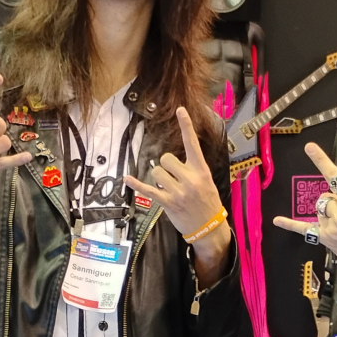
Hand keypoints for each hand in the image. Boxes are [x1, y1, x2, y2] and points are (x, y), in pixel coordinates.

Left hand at [124, 105, 225, 243]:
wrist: (209, 227)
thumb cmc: (207, 202)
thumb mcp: (206, 182)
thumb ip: (192, 169)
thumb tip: (171, 160)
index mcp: (201, 170)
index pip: (192, 144)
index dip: (186, 126)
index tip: (180, 110)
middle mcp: (190, 179)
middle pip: (166, 158)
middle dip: (166, 165)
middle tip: (173, 177)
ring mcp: (178, 191)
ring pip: (156, 172)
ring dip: (159, 177)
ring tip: (168, 187)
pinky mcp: (167, 202)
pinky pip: (148, 190)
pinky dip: (136, 184)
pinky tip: (127, 179)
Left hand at [273, 142, 336, 274]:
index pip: (335, 176)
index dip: (321, 161)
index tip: (308, 147)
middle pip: (326, 197)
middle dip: (335, 201)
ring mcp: (331, 228)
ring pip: (319, 211)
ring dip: (329, 213)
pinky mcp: (326, 240)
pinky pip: (305, 230)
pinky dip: (290, 225)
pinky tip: (277, 220)